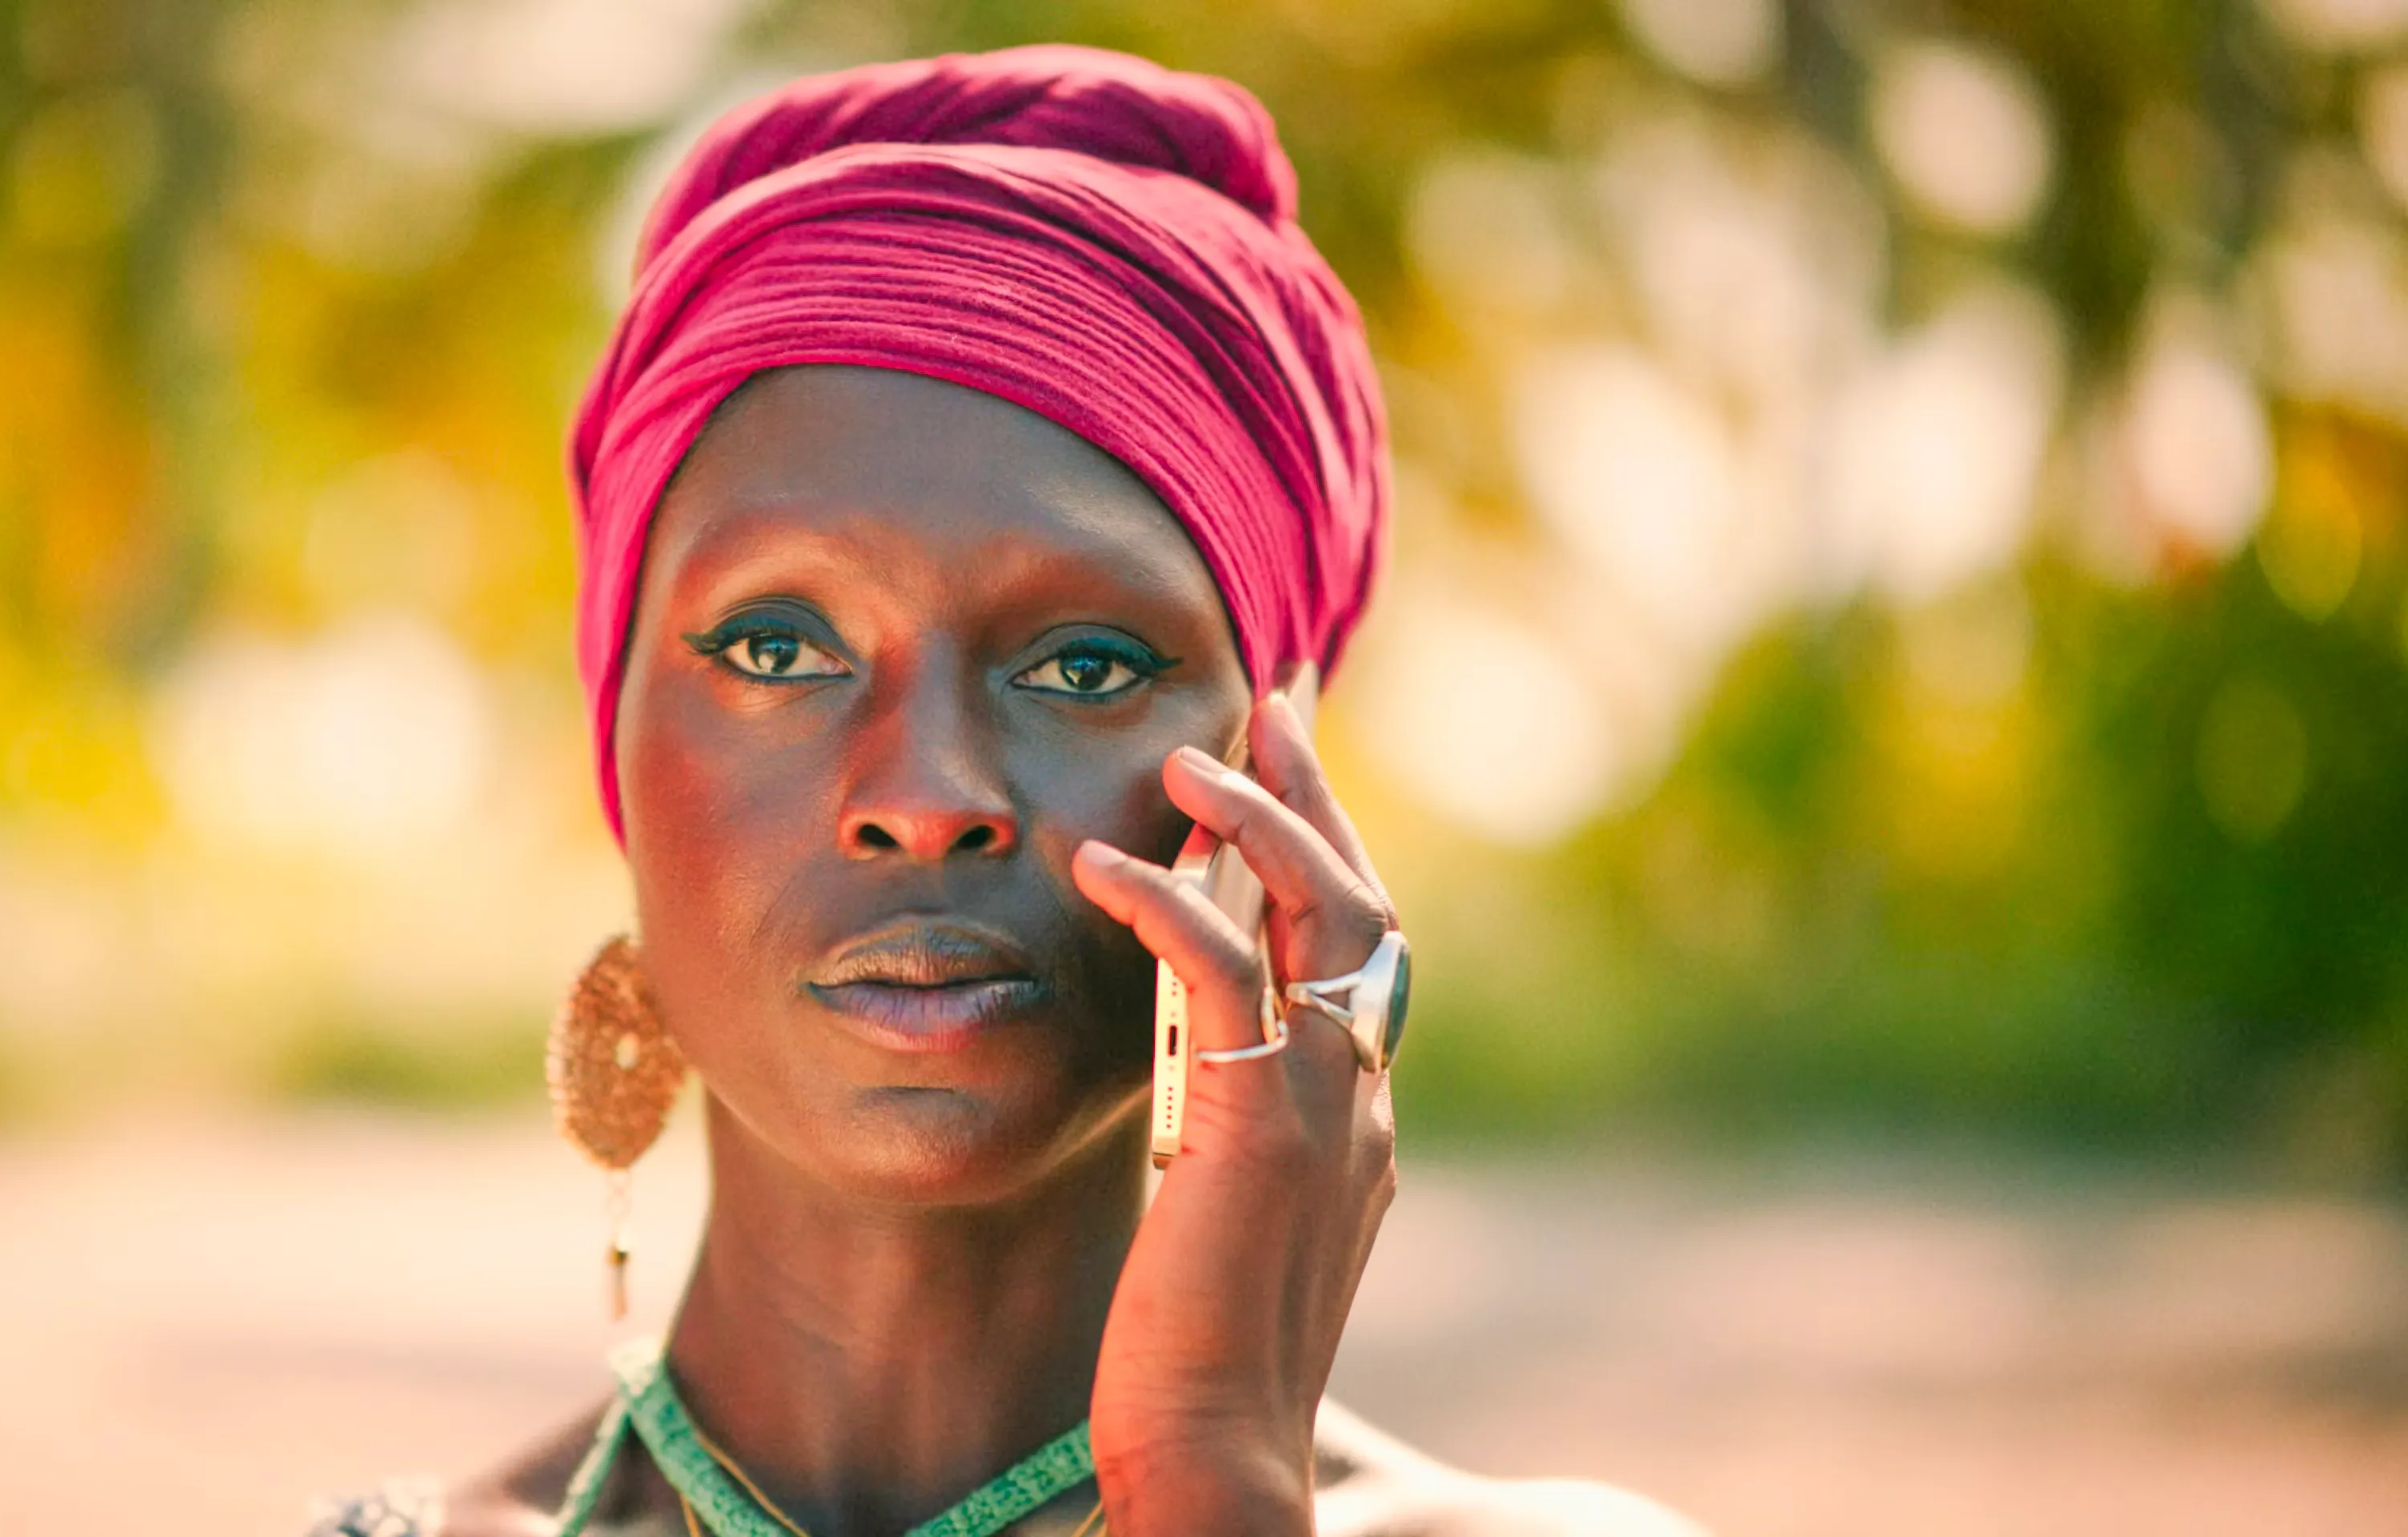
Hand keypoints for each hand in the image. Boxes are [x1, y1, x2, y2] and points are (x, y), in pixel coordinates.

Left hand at [1070, 688, 1402, 1536]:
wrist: (1216, 1456)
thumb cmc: (1195, 1360)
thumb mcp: (1221, 1221)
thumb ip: (1229, 1137)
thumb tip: (1194, 1080)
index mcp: (1360, 1123)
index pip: (1361, 954)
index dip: (1326, 855)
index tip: (1279, 778)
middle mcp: (1364, 1102)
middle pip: (1360, 906)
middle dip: (1314, 797)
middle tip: (1267, 707)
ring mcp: (1327, 1113)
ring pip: (1318, 916)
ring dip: (1256, 819)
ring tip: (1189, 754)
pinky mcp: (1258, 1129)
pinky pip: (1221, 972)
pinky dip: (1171, 900)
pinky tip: (1111, 862)